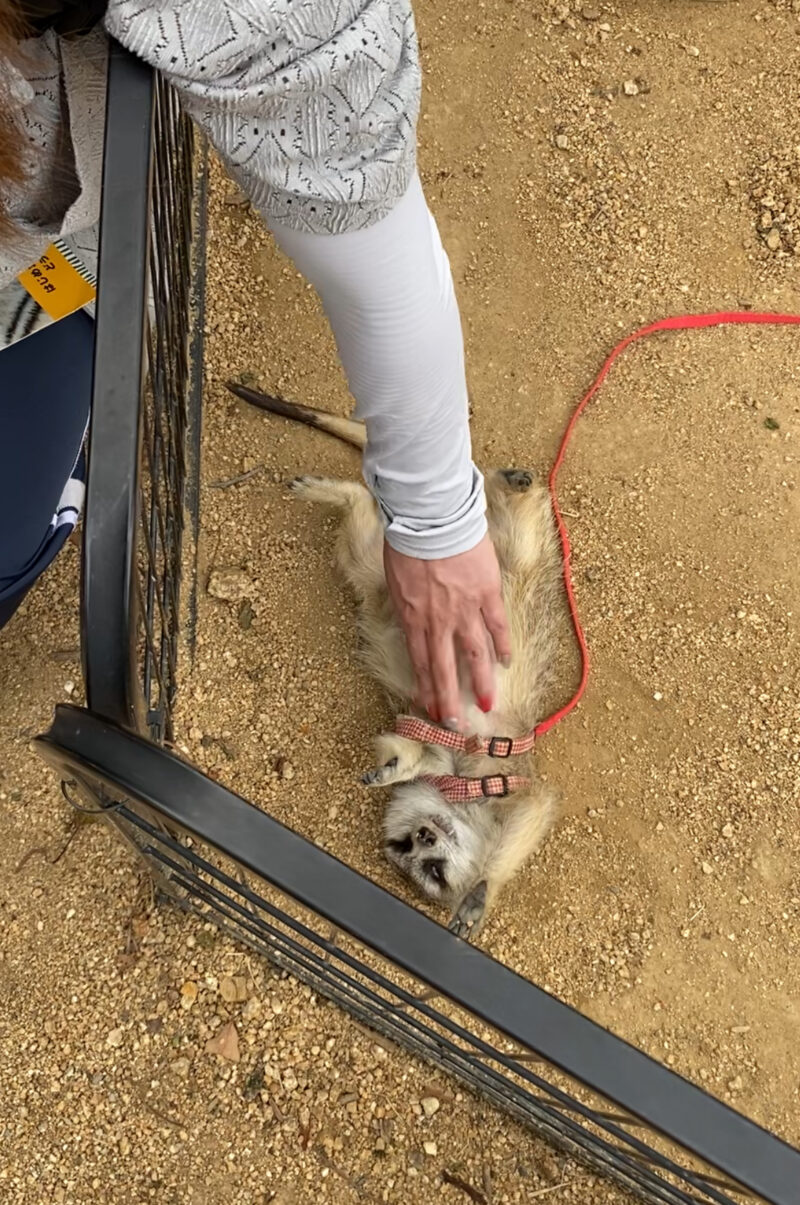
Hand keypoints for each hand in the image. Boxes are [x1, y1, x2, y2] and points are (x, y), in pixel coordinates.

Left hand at [383, 534, 510, 730]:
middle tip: (455, 724)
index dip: (426, 688)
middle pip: (445, 669)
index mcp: (413, 619)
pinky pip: (497, 625)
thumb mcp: (396, 581)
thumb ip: (407, 607)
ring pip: (474, 654)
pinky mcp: (486, 594)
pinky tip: (505, 661)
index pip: (420, 662)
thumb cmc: (408, 543)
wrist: (432, 519)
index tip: (429, 709)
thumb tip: (414, 623)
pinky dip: (502, 645)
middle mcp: (439, 621)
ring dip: (481, 681)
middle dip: (449, 699)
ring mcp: (465, 609)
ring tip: (486, 704)